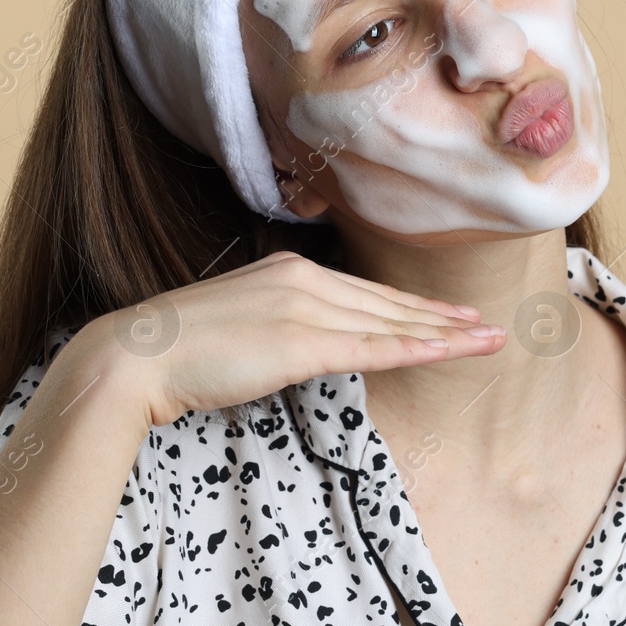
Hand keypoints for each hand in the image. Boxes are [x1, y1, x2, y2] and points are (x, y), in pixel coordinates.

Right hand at [97, 251, 504, 425]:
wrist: (138, 353)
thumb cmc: (177, 347)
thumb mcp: (236, 324)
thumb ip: (274, 326)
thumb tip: (294, 343)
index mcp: (288, 272)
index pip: (365, 292)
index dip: (410, 306)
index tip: (448, 314)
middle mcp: (304, 281)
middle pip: (387, 304)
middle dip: (441, 317)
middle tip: (487, 326)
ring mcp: (304, 309)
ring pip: (390, 324)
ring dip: (444, 334)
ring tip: (487, 341)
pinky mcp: (300, 343)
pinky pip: (372, 348)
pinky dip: (416, 349)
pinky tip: (449, 352)